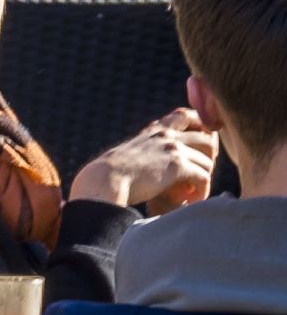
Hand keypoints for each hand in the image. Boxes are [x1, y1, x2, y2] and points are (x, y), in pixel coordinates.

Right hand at [71, 109, 218, 209]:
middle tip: (202, 171)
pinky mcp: (177, 166)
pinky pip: (203, 177)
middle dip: (211, 154)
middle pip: (207, 136)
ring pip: (207, 161)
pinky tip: (192, 200)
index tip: (200, 143)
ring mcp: (172, 149)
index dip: (200, 125)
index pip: (184, 115)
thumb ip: (142, 152)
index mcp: (154, 131)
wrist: (104, 180)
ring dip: (204, 178)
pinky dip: (202, 191)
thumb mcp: (127, 154)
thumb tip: (145, 164)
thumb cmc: (108, 174)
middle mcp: (165, 135)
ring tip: (194, 192)